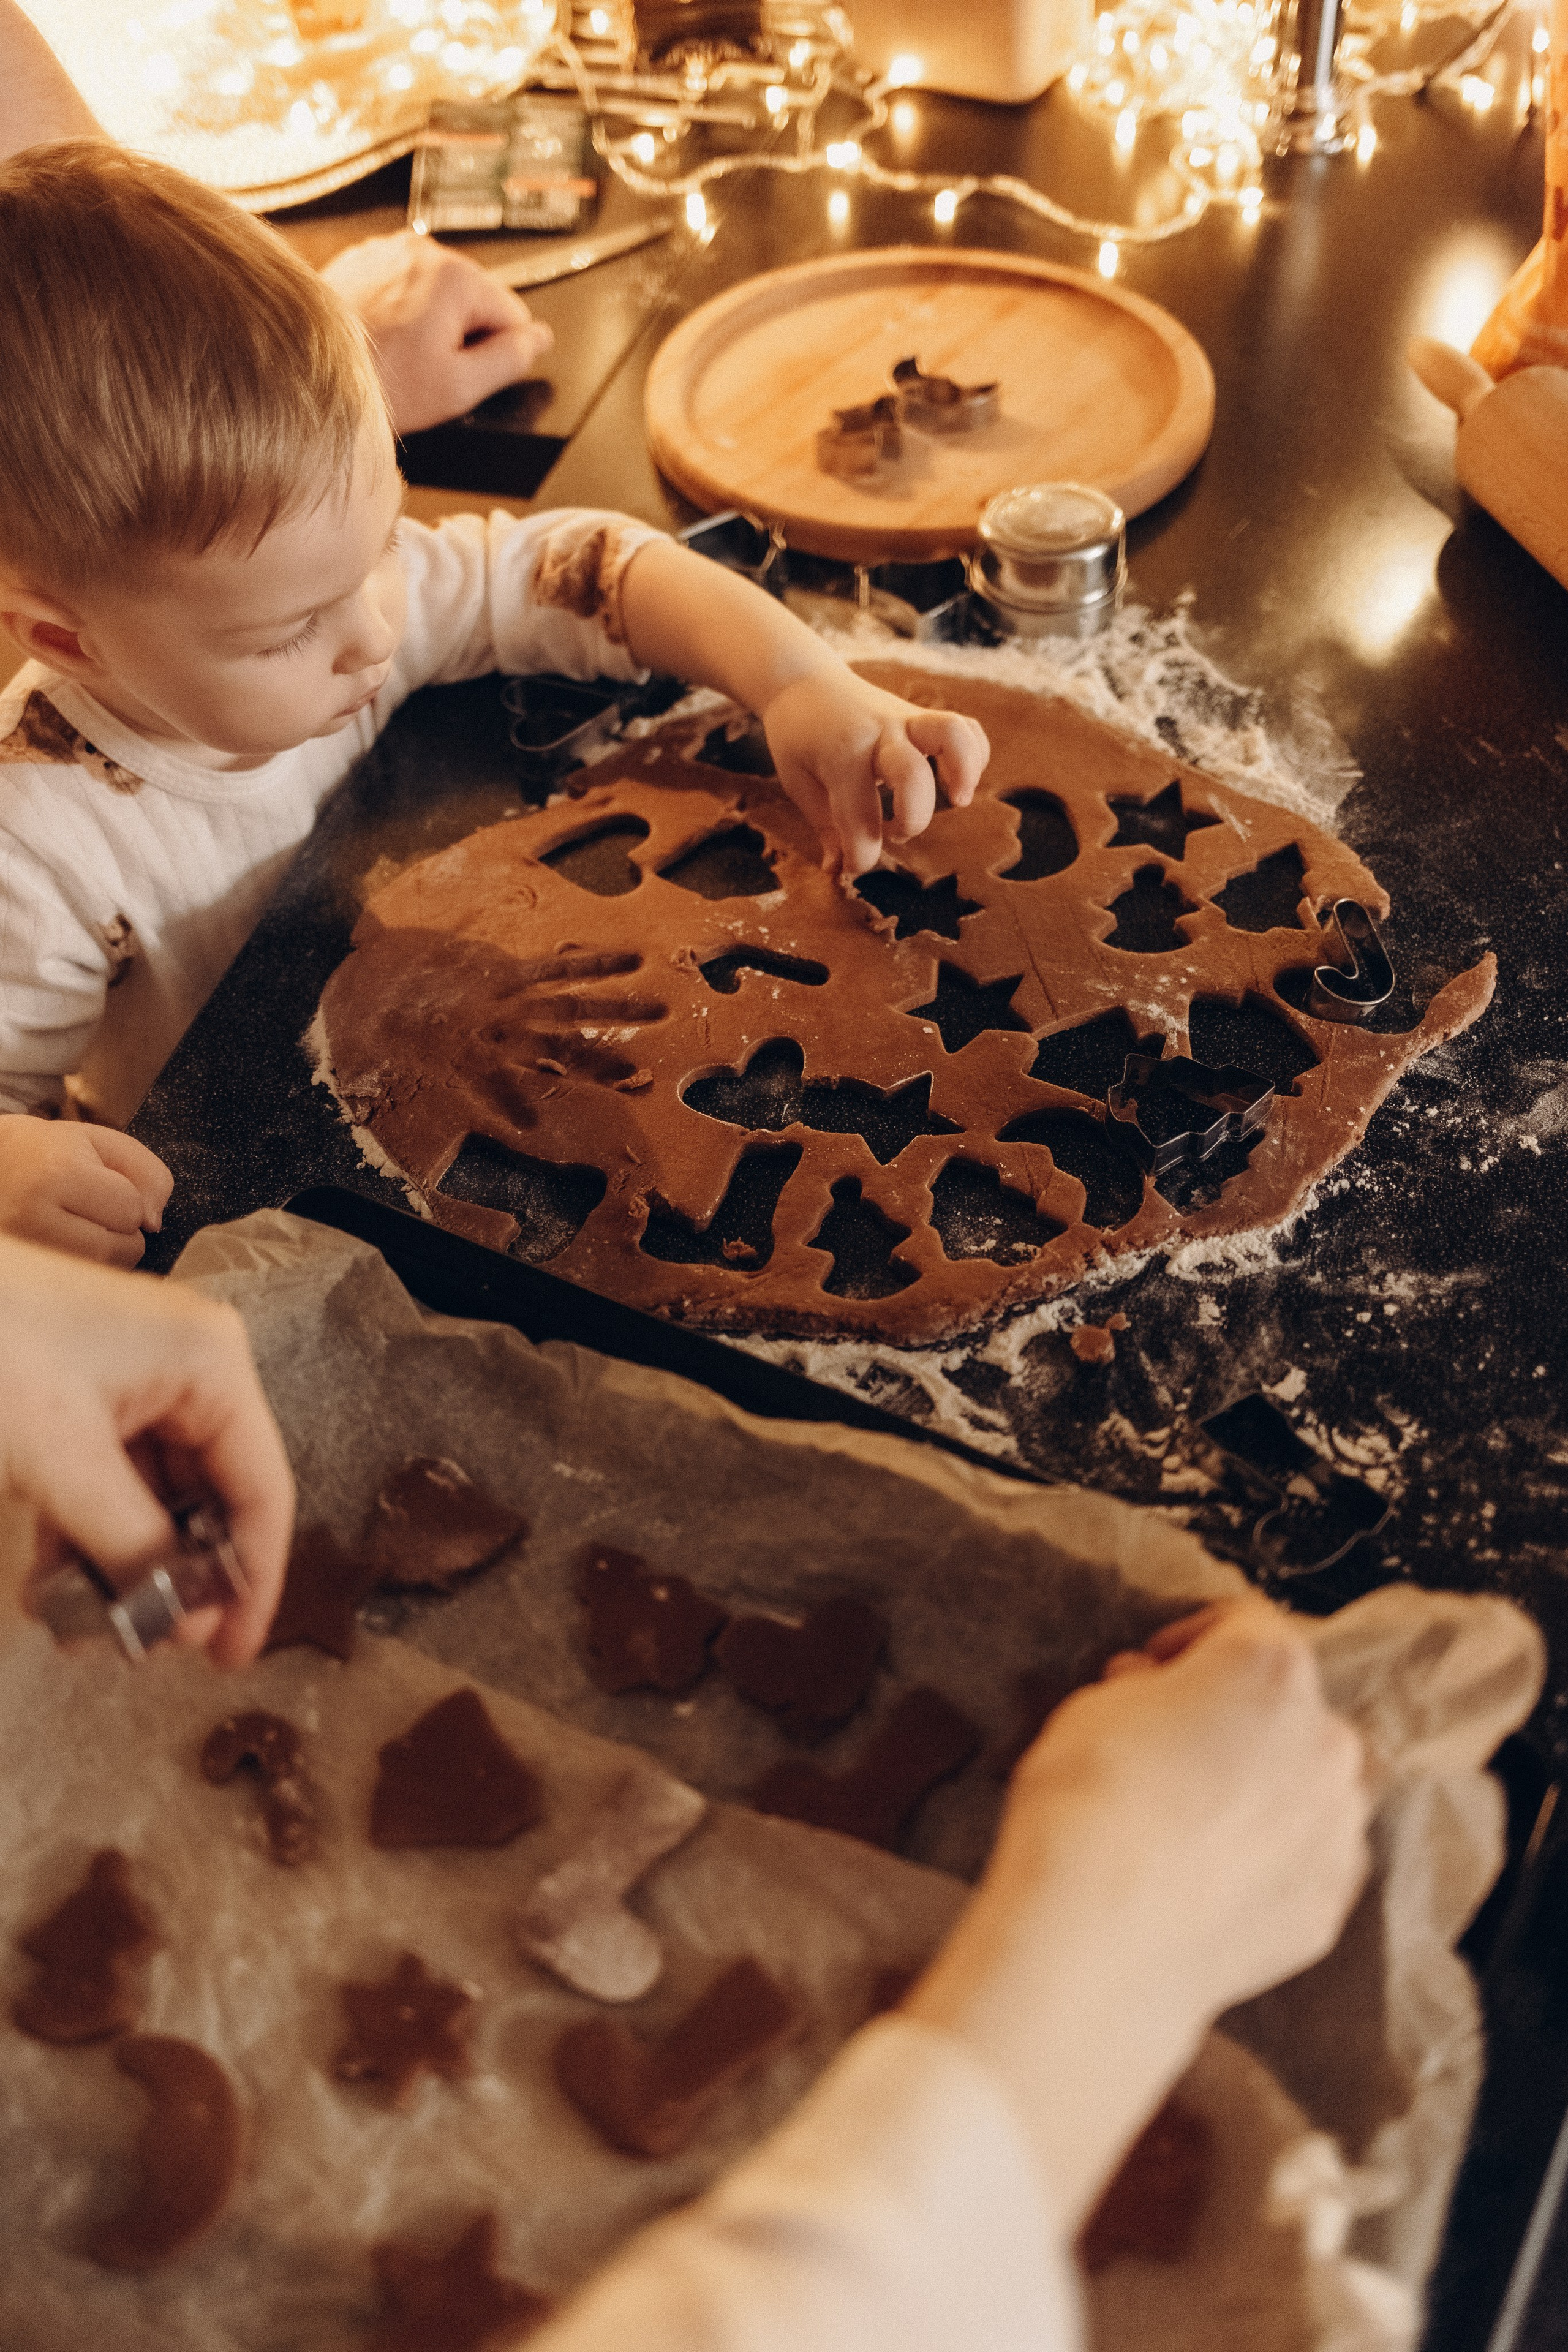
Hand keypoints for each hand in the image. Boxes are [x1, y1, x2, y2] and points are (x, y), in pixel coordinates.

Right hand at [0, 1114, 170, 1266]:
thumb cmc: (55, 1154)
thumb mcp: (106, 1145)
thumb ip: (149, 1174)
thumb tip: (153, 1224)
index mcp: (57, 1173)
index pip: (131, 1211)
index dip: (130, 1200)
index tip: (102, 1187)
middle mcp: (33, 1215)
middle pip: (120, 1249)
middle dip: (123, 1233)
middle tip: (93, 1211)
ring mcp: (26, 1250)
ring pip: (101, 1272)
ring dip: (107, 1254)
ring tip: (80, 1227)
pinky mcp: (25, 1270)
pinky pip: (80, 1286)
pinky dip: (88, 1269)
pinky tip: (69, 1245)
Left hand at [0, 1235, 292, 1665]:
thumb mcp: (62, 1462)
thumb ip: (132, 1545)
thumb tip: (185, 1621)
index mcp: (212, 1363)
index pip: (263, 1488)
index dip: (252, 1579)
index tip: (229, 1657)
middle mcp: (191, 1366)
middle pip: (211, 1495)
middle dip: (174, 1577)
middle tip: (143, 1647)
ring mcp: (138, 1377)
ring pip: (156, 1495)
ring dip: (121, 1565)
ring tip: (83, 1629)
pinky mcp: (89, 1391)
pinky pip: (111, 1477)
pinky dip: (86, 1533)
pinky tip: (52, 1587)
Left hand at [321, 230, 553, 433]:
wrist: (308, 374)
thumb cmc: (378, 381)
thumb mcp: (460, 387)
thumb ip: (510, 359)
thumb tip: (539, 340)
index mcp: (457, 276)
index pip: (513, 315)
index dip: (497, 353)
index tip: (464, 372)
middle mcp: (424, 250)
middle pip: (474, 301)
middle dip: (460, 336)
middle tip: (427, 369)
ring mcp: (389, 250)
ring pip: (437, 294)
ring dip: (429, 325)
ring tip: (400, 356)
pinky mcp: (362, 260)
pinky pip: (402, 288)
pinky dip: (398, 314)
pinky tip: (381, 340)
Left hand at [762, 670, 989, 877]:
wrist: (803, 679)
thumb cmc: (798, 736)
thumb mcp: (797, 781)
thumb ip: (824, 825)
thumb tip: (839, 868)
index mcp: (841, 755)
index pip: (859, 816)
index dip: (860, 856)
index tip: (852, 866)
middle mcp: (879, 734)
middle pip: (912, 774)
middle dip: (912, 818)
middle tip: (895, 832)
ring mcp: (907, 720)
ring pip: (953, 734)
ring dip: (964, 772)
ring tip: (957, 801)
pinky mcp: (924, 717)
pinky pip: (966, 729)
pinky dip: (974, 755)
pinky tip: (956, 783)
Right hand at [905, 1600, 1367, 2227]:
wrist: (1100, 1936)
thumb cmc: (1090, 1803)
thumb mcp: (1092, 1706)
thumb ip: (1144, 1689)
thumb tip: (1155, 1695)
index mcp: (1271, 1669)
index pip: (1243, 1625)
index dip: (1190, 1643)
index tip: (1155, 1667)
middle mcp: (1327, 1740)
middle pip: (1287, 1709)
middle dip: (1236, 1718)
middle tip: (1170, 1746)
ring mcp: (1338, 1829)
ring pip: (1306, 1788)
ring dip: (1263, 1790)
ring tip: (1192, 1821)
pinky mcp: (1329, 1904)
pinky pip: (1304, 1863)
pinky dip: (1269, 1863)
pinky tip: (1207, 1879)